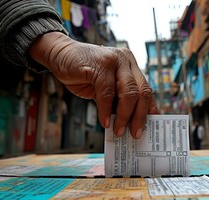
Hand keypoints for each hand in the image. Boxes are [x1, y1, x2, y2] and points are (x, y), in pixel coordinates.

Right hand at [29, 32, 158, 137]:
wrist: (60, 56)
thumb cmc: (83, 74)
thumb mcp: (105, 88)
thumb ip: (116, 100)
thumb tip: (126, 124)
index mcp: (131, 66)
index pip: (147, 90)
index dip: (149, 110)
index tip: (147, 128)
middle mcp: (126, 61)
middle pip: (142, 92)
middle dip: (139, 116)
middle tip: (135, 133)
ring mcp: (114, 61)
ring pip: (128, 93)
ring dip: (124, 116)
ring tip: (118, 130)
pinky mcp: (100, 65)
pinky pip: (107, 93)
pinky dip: (106, 110)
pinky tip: (104, 122)